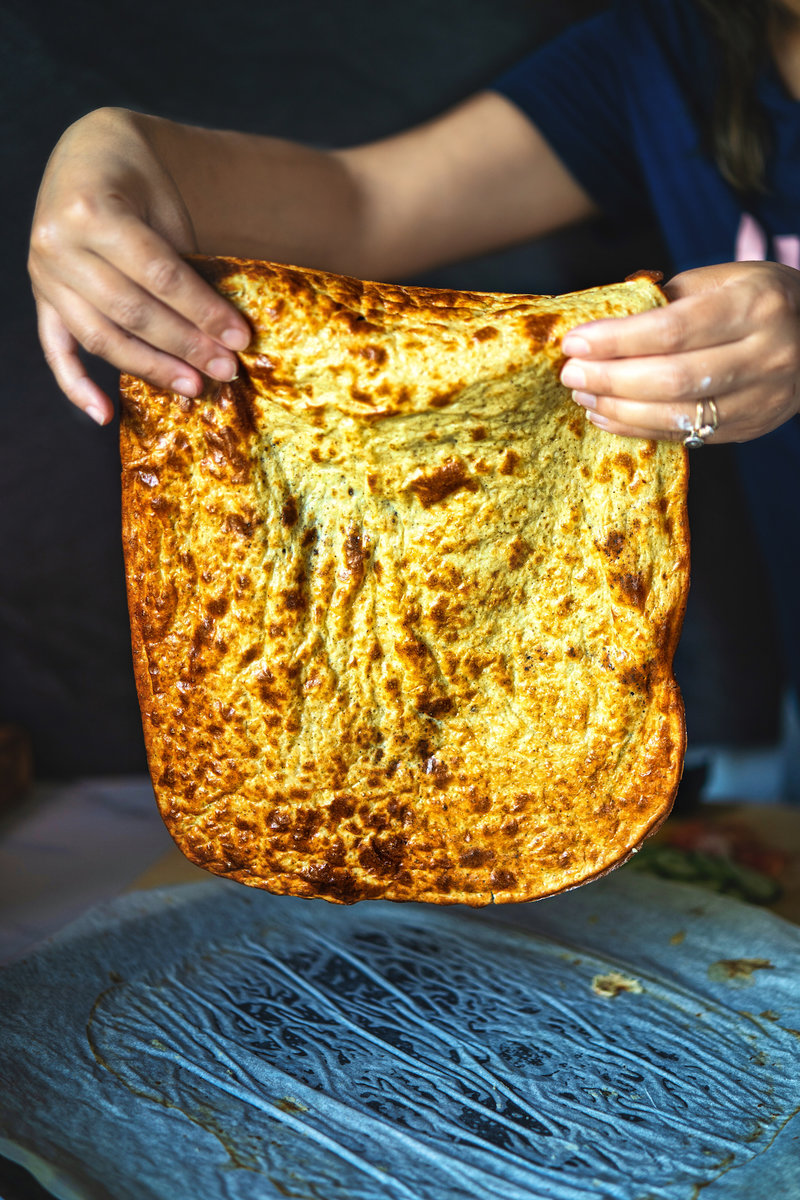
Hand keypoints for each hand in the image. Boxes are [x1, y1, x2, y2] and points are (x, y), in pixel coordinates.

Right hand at [28, 108, 250, 424]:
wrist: (91, 156)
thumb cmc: (140, 181)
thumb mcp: (161, 201)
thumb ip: (182, 258)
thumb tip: (227, 330)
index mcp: (91, 209)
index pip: (158, 274)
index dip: (203, 311)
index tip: (240, 337)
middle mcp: (57, 242)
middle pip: (132, 310)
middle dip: (186, 344)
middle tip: (226, 368)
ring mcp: (43, 273)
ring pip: (101, 336)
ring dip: (151, 367)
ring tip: (193, 386)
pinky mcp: (41, 297)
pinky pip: (56, 348)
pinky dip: (76, 385)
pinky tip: (104, 415)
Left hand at [560, 261, 799, 443]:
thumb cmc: (757, 299)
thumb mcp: (721, 280)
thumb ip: (664, 299)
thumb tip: (600, 322)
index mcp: (755, 306)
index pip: (673, 330)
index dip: (617, 340)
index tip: (575, 342)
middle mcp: (765, 355)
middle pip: (672, 378)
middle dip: (611, 379)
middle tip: (570, 374)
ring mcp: (761, 398)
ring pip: (678, 415)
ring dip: (619, 408)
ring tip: (583, 395)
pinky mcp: (749, 428)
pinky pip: (685, 435)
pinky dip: (638, 428)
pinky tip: (606, 416)